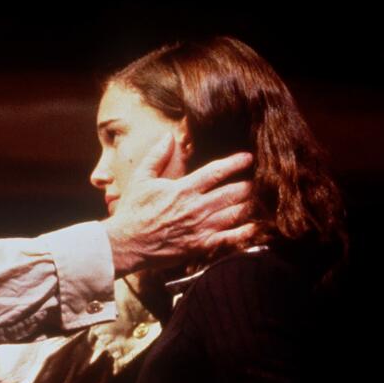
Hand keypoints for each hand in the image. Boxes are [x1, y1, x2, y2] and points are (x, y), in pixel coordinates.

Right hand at [102, 135, 255, 275]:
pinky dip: (244, 232)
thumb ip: (157, 156)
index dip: (235, 163)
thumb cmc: (133, 211)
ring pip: (235, 214)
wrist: (127, 244)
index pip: (216, 172)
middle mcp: (196, 208)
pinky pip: (230, 238)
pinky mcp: (201, 246)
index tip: (248, 158)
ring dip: (248, 205)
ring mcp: (201, 228)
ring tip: (256, 199)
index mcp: (184, 189)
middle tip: (256, 181)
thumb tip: (168, 136)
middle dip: (247, 186)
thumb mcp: (141, 179)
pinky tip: (253, 226)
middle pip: (233, 193)